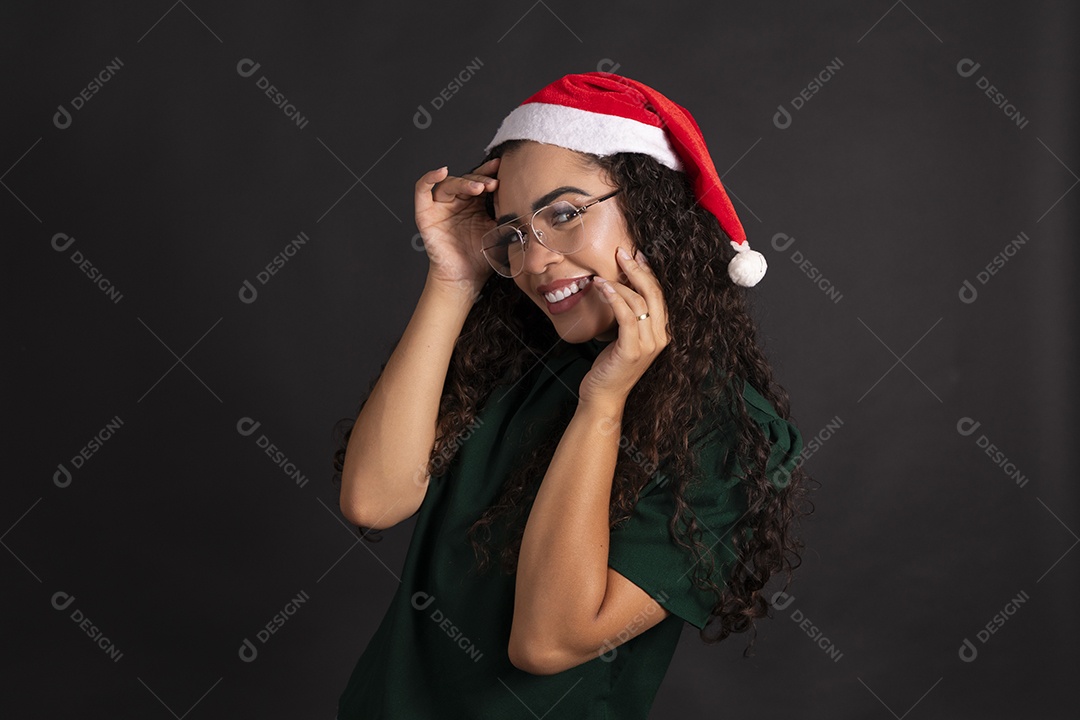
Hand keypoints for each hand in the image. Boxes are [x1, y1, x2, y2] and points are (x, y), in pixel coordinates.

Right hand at [414, 158, 499, 294]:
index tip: (502, 168)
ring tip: (479, 188)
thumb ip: (502, 210)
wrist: (466, 277)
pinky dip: (429, 178)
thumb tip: (512, 190)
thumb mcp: (498, 229)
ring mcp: (440, 207)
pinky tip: (441, 172)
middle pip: (466, 180)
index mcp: (474, 204)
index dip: (490, 173)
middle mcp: (457, 202)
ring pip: (449, 184)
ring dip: (464, 182)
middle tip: (494, 183)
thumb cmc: (482, 257)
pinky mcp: (425, 214)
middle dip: (480, 179)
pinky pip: (422, 191)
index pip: (480, 182)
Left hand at [579, 247, 670, 407]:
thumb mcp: (624, 337)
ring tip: (601, 275)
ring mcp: (648, 345)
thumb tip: (619, 288)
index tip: (636, 255)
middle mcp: (660, 338)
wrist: (603, 396)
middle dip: (637, 270)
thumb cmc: (610, 366)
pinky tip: (603, 288)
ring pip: (639, 302)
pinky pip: (626, 317)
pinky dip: (615, 299)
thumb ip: (629, 317)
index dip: (648, 273)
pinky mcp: (631, 351)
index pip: (659, 295)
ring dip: (620, 283)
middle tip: (621, 253)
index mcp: (662, 333)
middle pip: (654, 294)